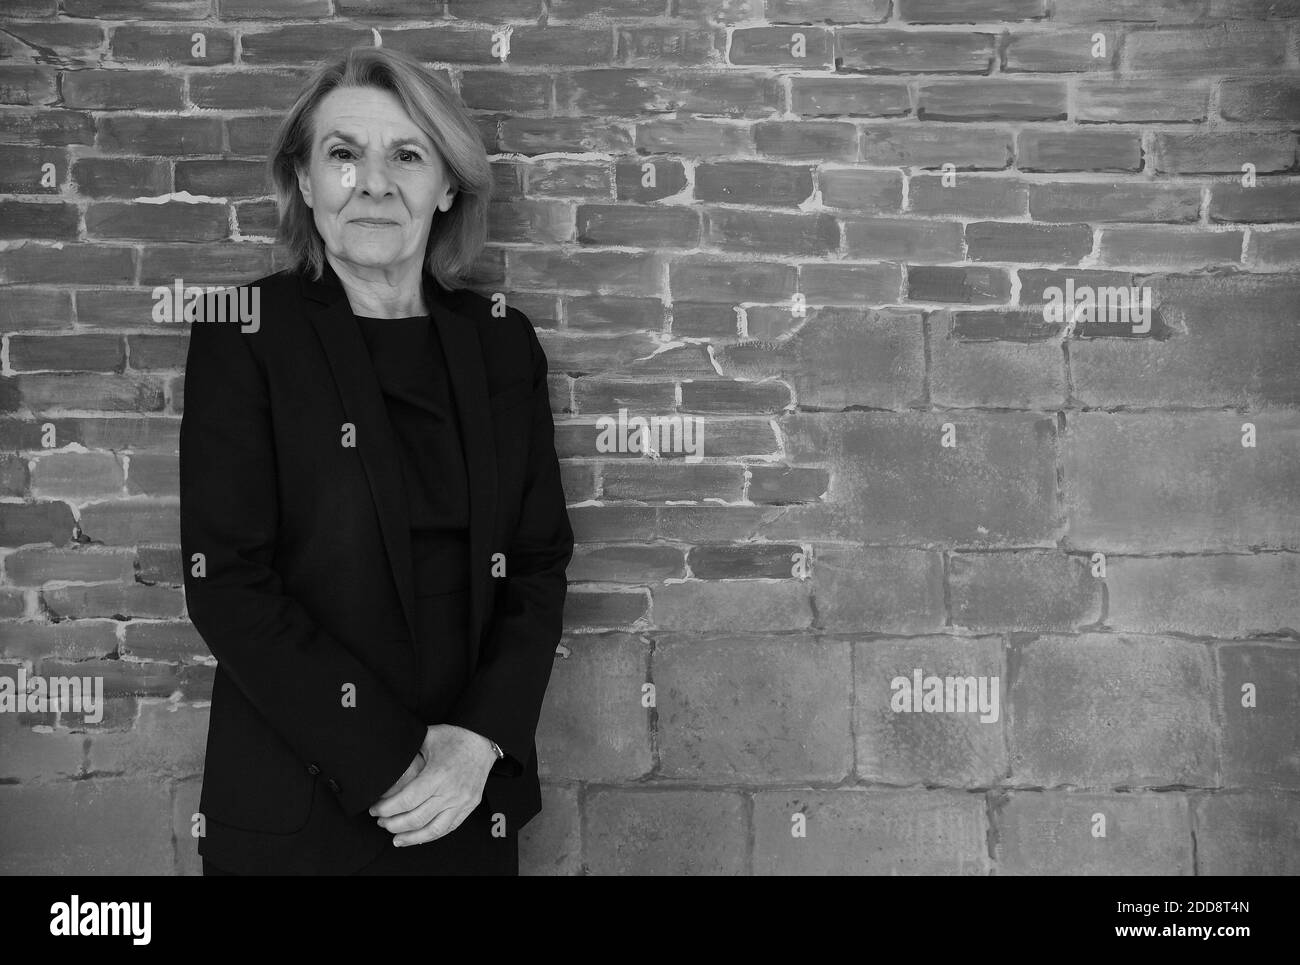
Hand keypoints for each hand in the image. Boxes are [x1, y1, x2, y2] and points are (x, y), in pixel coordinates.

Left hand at [368, 724, 496, 845]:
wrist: (483, 739)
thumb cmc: (454, 736)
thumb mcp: (426, 737)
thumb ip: (407, 754)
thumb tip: (384, 768)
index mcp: (438, 775)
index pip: (405, 801)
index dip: (386, 809)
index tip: (374, 809)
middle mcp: (451, 792)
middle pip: (415, 819)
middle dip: (393, 824)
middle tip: (381, 822)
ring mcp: (462, 801)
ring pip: (432, 830)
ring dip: (411, 837)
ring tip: (396, 838)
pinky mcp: (469, 806)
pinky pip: (448, 828)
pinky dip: (431, 836)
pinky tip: (418, 837)